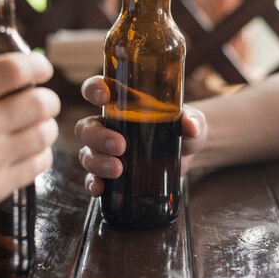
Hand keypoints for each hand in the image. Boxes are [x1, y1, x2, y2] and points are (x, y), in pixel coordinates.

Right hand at [0, 52, 59, 242]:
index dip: (37, 65)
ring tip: (38, 127)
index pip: (15, 69)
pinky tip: (31, 151)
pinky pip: (38, 165)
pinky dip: (42, 155)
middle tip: (44, 101)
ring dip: (47, 127)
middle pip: (41, 102)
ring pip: (45, 134)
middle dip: (49, 99)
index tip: (42, 69)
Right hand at [75, 75, 206, 196]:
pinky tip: (100, 188)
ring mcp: (106, 150)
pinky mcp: (110, 172)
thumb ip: (192, 120)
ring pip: (87, 153)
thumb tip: (190, 126)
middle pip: (86, 127)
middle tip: (120, 146)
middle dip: (98, 136)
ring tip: (118, 170)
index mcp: (122, 103)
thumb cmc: (183, 126)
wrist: (188, 154)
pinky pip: (92, 177)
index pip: (97, 89)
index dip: (93, 89)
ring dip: (97, 162)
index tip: (104, 96)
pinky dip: (92, 183)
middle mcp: (108, 125)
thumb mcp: (192, 119)